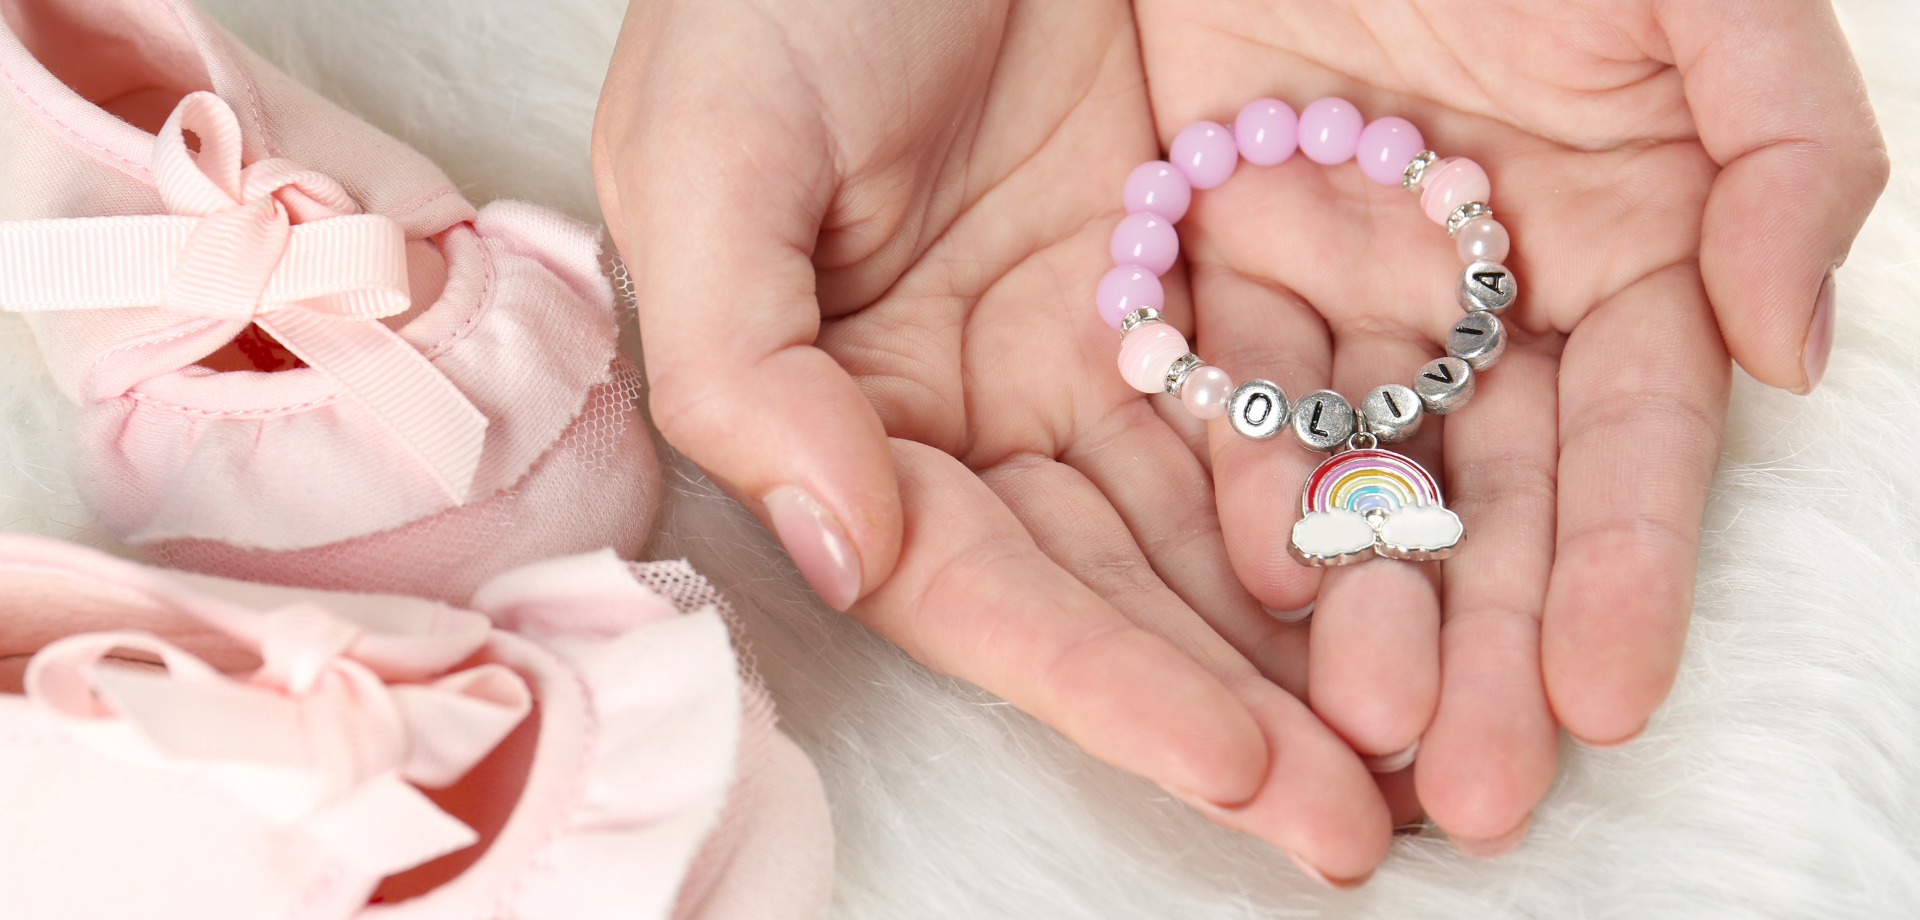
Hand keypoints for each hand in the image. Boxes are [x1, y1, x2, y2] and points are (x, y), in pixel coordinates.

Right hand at [594, 0, 1403, 881]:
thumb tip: (839, 548)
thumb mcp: (711, 152)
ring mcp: (1099, 342)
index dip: (1096, 680)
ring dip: (1315, 636)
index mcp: (853, 407)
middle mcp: (980, 405)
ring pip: (1216, 517)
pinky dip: (1359, 478)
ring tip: (1429, 744)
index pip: (974, 583)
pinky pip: (1294, 388)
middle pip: (1112, 587)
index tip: (1230, 765)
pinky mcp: (1200, 267)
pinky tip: (1441, 567)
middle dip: (1227, 709)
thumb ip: (742, 364)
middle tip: (1353, 825)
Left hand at [1131, 0, 1887, 850]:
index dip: (1626, 569)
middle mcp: (1487, 293)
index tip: (1605, 695)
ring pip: (1354, 469)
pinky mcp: (1219, 252)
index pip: (1626, 442)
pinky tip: (1245, 583)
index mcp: (1623, 247)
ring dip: (1361, 605)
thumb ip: (1786, 154)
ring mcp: (1350, 280)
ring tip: (1351, 738)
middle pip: (1490, 498)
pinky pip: (1224, 386)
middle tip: (1472, 788)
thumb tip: (1789, 355)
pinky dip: (1238, 482)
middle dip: (1487, 643)